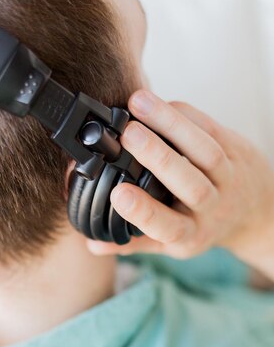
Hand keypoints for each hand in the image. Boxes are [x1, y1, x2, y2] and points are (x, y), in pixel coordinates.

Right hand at [88, 90, 273, 270]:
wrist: (254, 213)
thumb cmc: (202, 226)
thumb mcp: (171, 243)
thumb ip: (132, 243)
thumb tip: (92, 243)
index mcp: (189, 235)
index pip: (166, 227)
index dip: (142, 211)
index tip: (119, 194)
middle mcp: (211, 208)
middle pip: (189, 184)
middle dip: (158, 157)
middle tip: (127, 134)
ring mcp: (228, 178)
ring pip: (204, 150)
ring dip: (171, 124)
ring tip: (138, 103)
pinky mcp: (237, 150)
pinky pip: (211, 128)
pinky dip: (184, 114)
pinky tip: (159, 103)